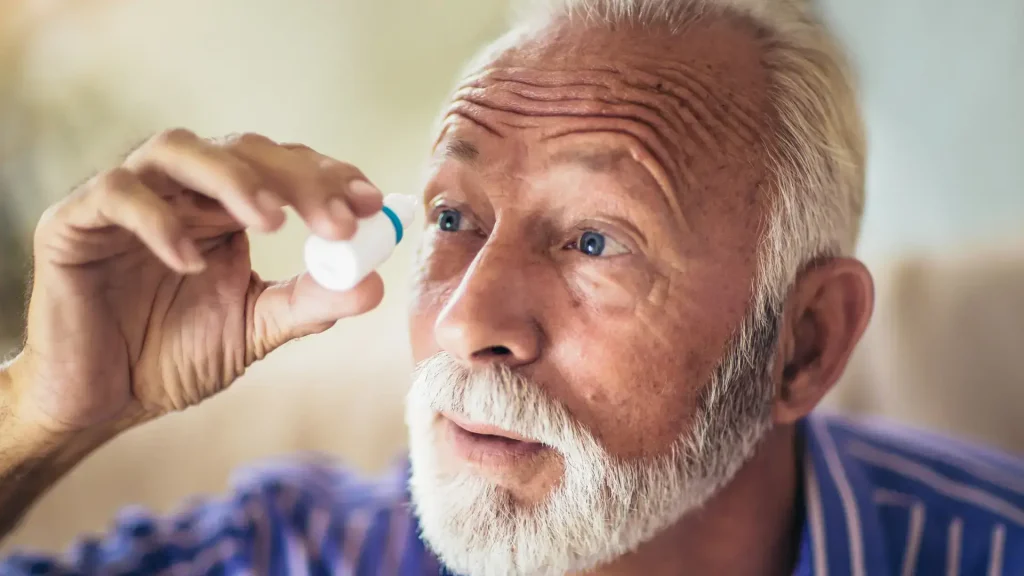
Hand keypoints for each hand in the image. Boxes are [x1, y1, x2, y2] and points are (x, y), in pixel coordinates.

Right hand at [8, 129, 385, 434]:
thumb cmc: (172, 357)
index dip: (328, 176)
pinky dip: (158, 220)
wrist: (101, 401)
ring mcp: (128, 199)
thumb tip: (374, 285)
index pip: (283, 168)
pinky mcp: (74, 221)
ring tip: (272, 221)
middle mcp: (181, 191)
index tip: (372, 203)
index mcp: (225, 209)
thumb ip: (308, 304)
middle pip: (243, 150)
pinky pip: (116, 195)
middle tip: (338, 220)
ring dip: (233, 179)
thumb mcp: (254, 328)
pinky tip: (192, 261)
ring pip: (178, 149)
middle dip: (297, 179)